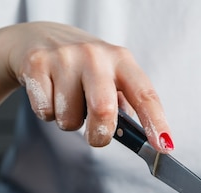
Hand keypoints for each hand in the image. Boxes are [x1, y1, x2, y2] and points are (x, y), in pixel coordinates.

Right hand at [5, 22, 171, 151]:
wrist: (37, 37)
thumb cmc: (84, 68)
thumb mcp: (111, 78)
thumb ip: (126, 106)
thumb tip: (143, 139)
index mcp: (122, 60)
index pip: (145, 95)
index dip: (156, 123)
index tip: (164, 146)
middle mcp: (95, 55)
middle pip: (104, 110)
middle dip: (101, 135)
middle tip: (97, 137)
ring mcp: (64, 57)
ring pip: (70, 118)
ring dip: (69, 122)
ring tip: (68, 101)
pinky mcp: (36, 63)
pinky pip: (45, 111)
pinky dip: (47, 113)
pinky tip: (49, 94)